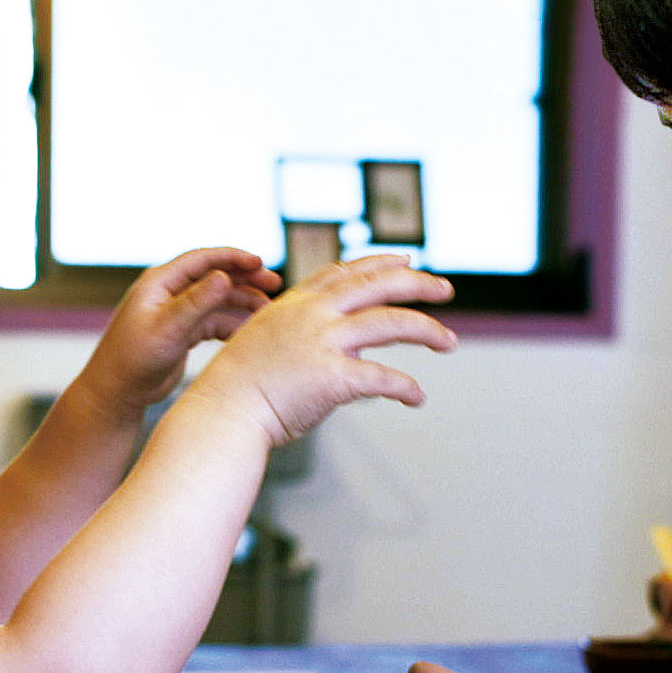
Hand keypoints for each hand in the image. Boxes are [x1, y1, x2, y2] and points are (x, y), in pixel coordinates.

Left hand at [85, 247, 281, 414]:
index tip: (260, 263)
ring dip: (242, 302)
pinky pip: (213, 321)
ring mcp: (176, 312)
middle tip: (275, 284)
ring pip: (217, 300)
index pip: (203, 260)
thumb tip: (224, 277)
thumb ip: (197, 303)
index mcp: (160, 282)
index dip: (233, 258)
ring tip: (268, 311)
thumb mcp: (168, 328)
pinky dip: (232, 324)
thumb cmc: (134, 359)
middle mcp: (169, 293)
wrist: (117, 392)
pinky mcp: (182, 332)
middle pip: (214, 276)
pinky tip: (250, 333)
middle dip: (245, 278)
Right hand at [190, 254, 456, 444]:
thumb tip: (340, 348)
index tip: (406, 261)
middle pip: (378, 284)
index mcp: (296, 303)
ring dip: (427, 331)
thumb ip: (302, 335)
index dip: (379, 263)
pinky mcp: (333, 377)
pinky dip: (405, 388)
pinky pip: (383, 378)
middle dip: (418, 283)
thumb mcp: (265, 341)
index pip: (345, 272)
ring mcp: (323, 343)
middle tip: (446, 288)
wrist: (223, 411)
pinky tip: (417, 398)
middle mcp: (313, 314)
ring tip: (448, 342)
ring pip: (391, 323)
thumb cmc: (240, 387)